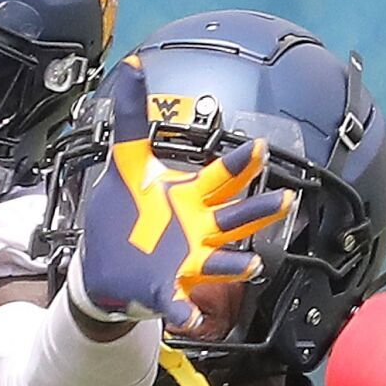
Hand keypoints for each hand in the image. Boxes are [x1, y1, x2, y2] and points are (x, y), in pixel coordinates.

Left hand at [67, 58, 293, 329]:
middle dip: (257, 211)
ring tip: (251, 265)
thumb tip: (131, 69)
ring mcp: (183, 262)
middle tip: (283, 200)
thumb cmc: (123, 216)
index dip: (240, 163)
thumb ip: (130, 119)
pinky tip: (187, 317)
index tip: (259, 146)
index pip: (221, 178)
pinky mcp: (163, 289)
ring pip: (219, 263)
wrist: (102, 264)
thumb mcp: (125, 163)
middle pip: (235, 220)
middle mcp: (195, 231)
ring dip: (235, 265)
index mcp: (189, 198)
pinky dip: (184, 311)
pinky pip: (178, 302)